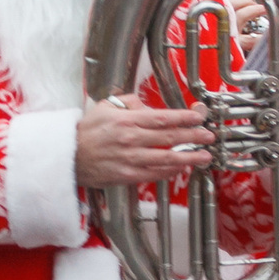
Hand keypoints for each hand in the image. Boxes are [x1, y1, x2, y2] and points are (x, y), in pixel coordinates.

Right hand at [76, 96, 209, 185]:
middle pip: (169, 137)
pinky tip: (182, 168)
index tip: (199, 117)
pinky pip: (154, 174)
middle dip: (193, 136)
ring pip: (166, 158)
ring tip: (204, 156)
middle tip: (209, 136)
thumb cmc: (88, 131)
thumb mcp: (106, 107)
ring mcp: (130, 159)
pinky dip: (170, 171)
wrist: (68, 156)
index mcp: (127, 120)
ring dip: (188, 157)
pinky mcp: (127, 176)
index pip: (162, 117)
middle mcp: (131, 139)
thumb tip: (149, 106)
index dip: (184, 117)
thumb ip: (130, 103)